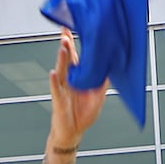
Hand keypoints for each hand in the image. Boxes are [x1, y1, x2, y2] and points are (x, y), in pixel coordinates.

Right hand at [47, 28, 107, 150]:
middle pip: (67, 60)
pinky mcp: (58, 101)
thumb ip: (103, 83)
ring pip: (61, 71)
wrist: (72, 133)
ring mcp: (62, 89)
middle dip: (66, 46)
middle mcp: (68, 81)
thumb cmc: (82, 116)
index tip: (72, 30)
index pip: (76, 58)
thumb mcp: (98, 97)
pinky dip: (54, 81)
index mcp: (77, 78)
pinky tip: (53, 72)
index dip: (74, 45)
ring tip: (63, 47)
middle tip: (66, 32)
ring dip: (62, 59)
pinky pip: (56, 89)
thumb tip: (112, 68)